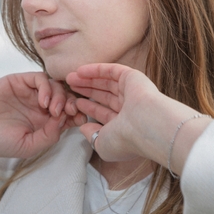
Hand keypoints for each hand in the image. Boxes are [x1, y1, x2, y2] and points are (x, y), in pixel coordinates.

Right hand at [0, 72, 85, 158]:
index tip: (79, 120)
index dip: (77, 115)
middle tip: (71, 112)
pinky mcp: (20, 81)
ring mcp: (29, 92)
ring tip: (53, 110)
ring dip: (61, 96)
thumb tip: (65, 120)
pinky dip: (47, 87)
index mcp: (43, 122)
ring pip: (56, 86)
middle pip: (66, 97)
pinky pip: (40, 78)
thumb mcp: (27, 146)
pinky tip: (43, 101)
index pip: (68, 114)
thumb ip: (49, 135)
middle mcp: (39, 106)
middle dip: (73, 103)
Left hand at [66, 63, 192, 162]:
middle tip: (69, 87)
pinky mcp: (133, 77)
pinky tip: (80, 70)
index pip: (104, 114)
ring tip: (70, 78)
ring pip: (106, 82)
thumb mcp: (102, 144)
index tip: (75, 103)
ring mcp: (132, 92)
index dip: (89, 108)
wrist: (145, 126)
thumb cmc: (124, 140)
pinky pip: (112, 71)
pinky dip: (96, 70)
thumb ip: (91, 135)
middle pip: (103, 96)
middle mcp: (129, 108)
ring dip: (88, 79)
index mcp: (125, 125)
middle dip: (85, 91)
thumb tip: (83, 128)